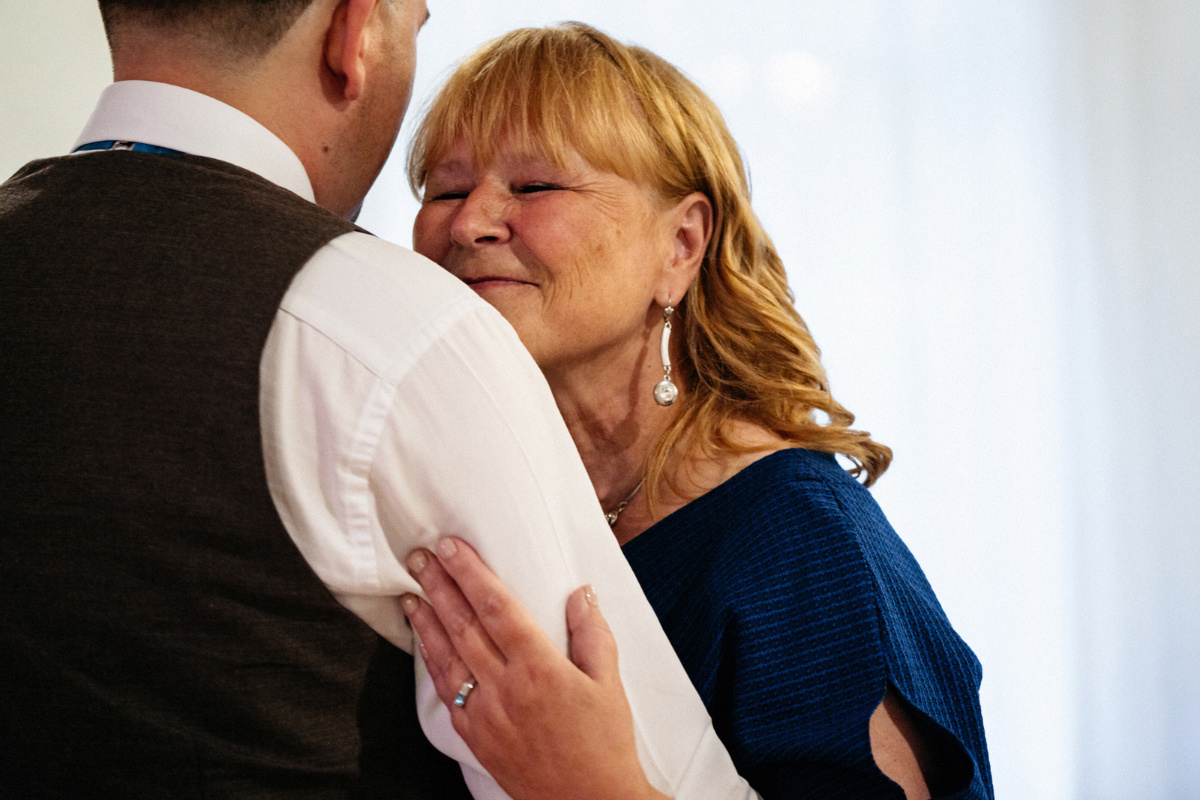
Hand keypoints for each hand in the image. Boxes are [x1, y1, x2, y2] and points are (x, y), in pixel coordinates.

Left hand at [401, 537, 667, 799]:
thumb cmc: (605, 744)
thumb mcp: (609, 683)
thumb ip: (593, 633)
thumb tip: (580, 592)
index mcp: (539, 669)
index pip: (496, 608)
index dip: (471, 574)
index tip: (451, 547)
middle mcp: (505, 689)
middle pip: (464, 626)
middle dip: (439, 586)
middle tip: (420, 556)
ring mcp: (486, 715)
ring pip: (447, 658)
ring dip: (426, 622)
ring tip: (411, 593)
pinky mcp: (476, 737)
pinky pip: (447, 692)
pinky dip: (433, 663)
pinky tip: (425, 644)